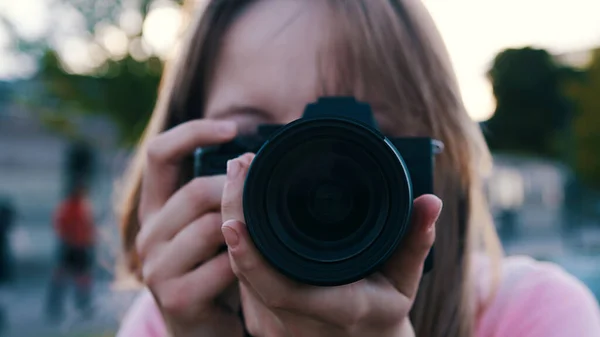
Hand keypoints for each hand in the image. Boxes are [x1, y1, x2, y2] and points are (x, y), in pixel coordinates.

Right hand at [136, 119, 243, 336]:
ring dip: (245, 230)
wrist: (204, 331)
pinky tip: (253, 268)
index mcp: (155, 210)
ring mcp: (156, 267)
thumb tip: (248, 156)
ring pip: (213, 225)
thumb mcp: (211, 230)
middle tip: (266, 200)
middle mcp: (147, 234)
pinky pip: (226, 263)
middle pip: (197, 191)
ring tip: (259, 240)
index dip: (193, 132)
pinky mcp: (175, 296)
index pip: (159, 154)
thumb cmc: (213, 273)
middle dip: (238, 194)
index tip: (233, 127)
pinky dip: (247, 262)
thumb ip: (216, 197)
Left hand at [221, 154, 441, 336]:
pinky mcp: (260, 317)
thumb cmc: (383, 312)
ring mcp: (272, 324)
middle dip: (236, 214)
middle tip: (240, 166)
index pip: (280, 291)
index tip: (233, 221)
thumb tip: (430, 202)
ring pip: (237, 274)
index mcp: (335, 311)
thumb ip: (415, 241)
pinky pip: (239, 278)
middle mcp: (295, 324)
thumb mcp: (404, 280)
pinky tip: (238, 208)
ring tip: (238, 176)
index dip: (251, 258)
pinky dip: (236, 241)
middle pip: (247, 272)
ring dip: (232, 222)